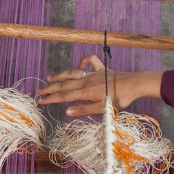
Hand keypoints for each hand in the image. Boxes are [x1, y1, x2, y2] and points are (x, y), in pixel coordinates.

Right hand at [36, 55, 162, 116]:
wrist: (134, 85)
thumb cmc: (119, 99)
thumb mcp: (102, 108)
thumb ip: (84, 109)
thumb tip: (67, 111)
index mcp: (86, 92)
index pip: (65, 96)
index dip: (52, 99)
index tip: (41, 101)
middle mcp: (87, 81)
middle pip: (65, 84)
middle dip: (51, 88)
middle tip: (39, 91)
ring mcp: (94, 74)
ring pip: (73, 73)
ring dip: (61, 75)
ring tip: (50, 78)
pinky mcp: (102, 69)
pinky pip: (90, 61)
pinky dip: (83, 61)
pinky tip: (80, 65)